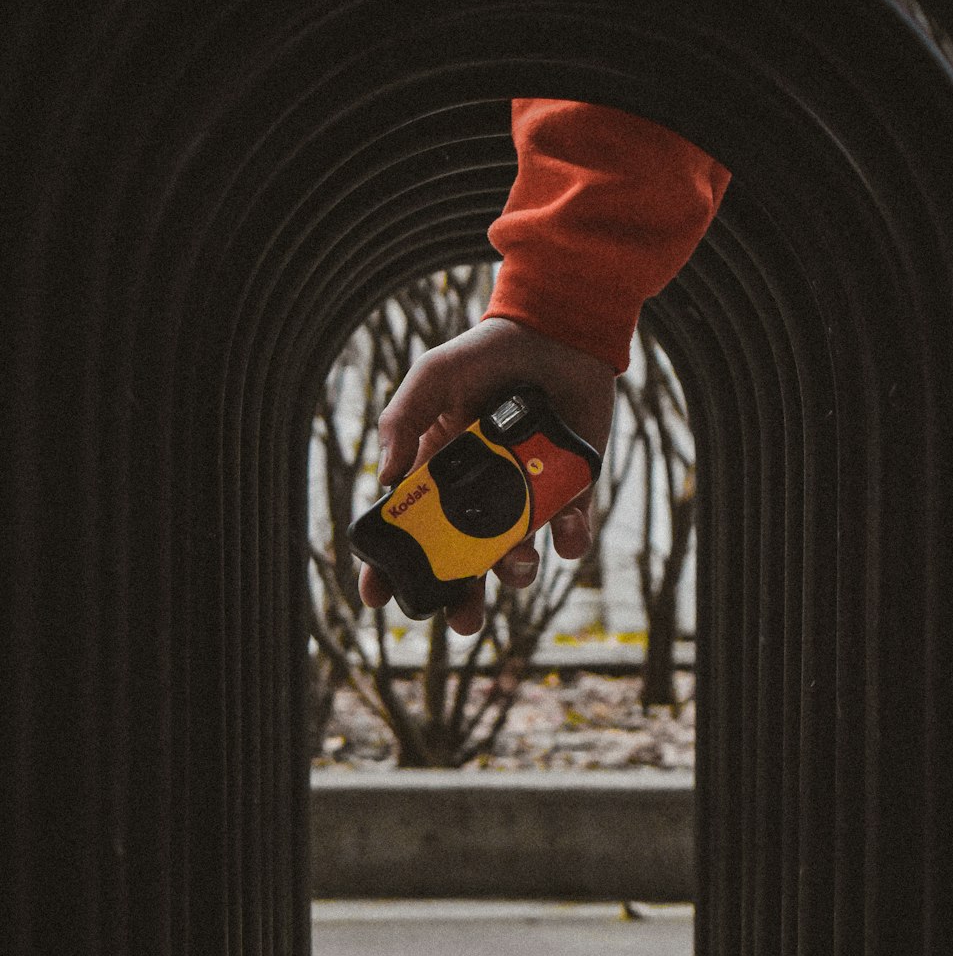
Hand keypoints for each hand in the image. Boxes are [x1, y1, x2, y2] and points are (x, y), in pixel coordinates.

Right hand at [358, 317, 615, 633]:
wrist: (557, 333)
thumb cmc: (486, 353)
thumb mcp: (432, 378)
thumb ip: (402, 421)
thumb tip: (384, 479)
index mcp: (437, 476)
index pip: (407, 534)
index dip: (388, 569)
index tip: (379, 597)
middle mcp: (479, 497)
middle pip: (463, 566)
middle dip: (461, 601)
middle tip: (463, 622)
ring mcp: (525, 498)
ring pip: (517, 560)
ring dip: (514, 573)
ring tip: (516, 562)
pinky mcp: (571, 492)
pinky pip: (570, 533)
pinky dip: (570, 541)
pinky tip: (566, 531)